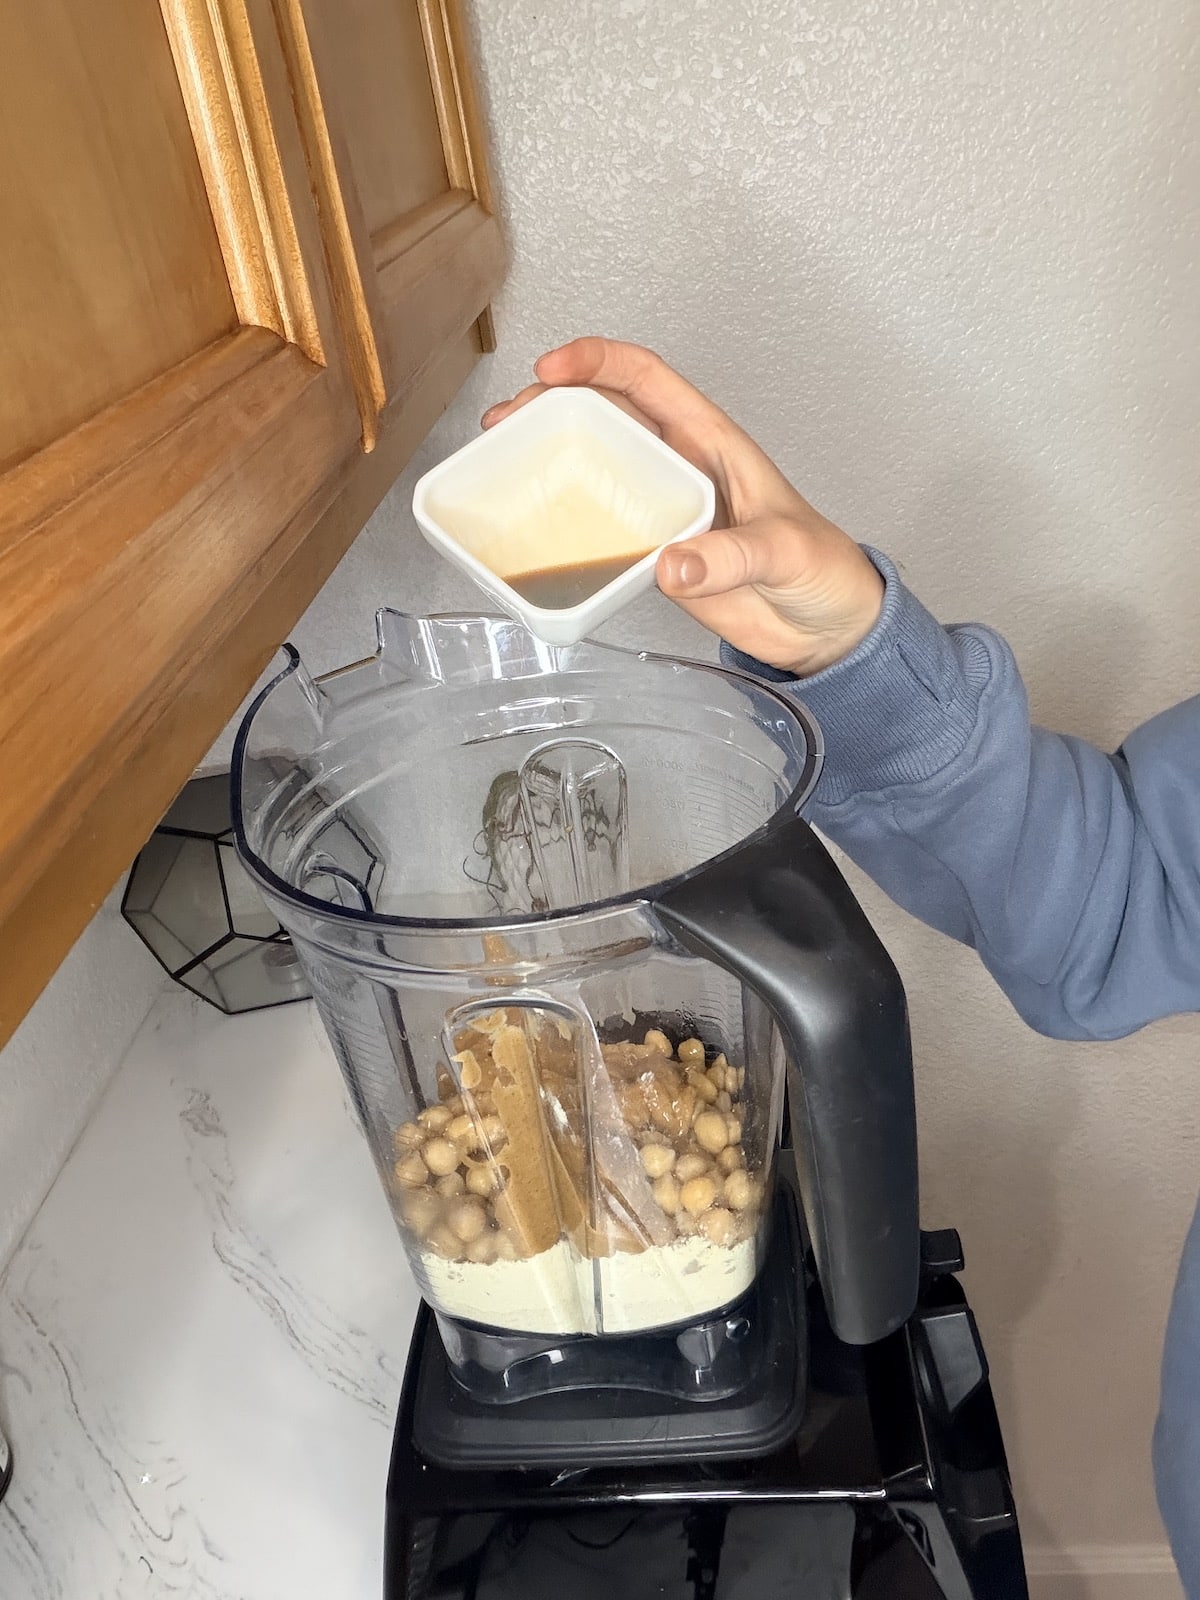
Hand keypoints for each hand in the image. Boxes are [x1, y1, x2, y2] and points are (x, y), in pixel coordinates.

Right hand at [482, 338, 883, 674]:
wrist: (827, 629)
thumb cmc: (822, 569)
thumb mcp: (785, 551)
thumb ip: (732, 556)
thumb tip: (670, 564)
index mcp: (710, 443)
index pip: (647, 381)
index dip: (598, 363)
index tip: (553, 369)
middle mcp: (677, 469)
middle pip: (602, 418)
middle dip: (550, 408)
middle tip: (505, 422)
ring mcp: (660, 513)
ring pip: (591, 472)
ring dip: (545, 464)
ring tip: (498, 465)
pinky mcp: (651, 559)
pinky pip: (597, 536)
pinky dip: (562, 530)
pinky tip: (532, 533)